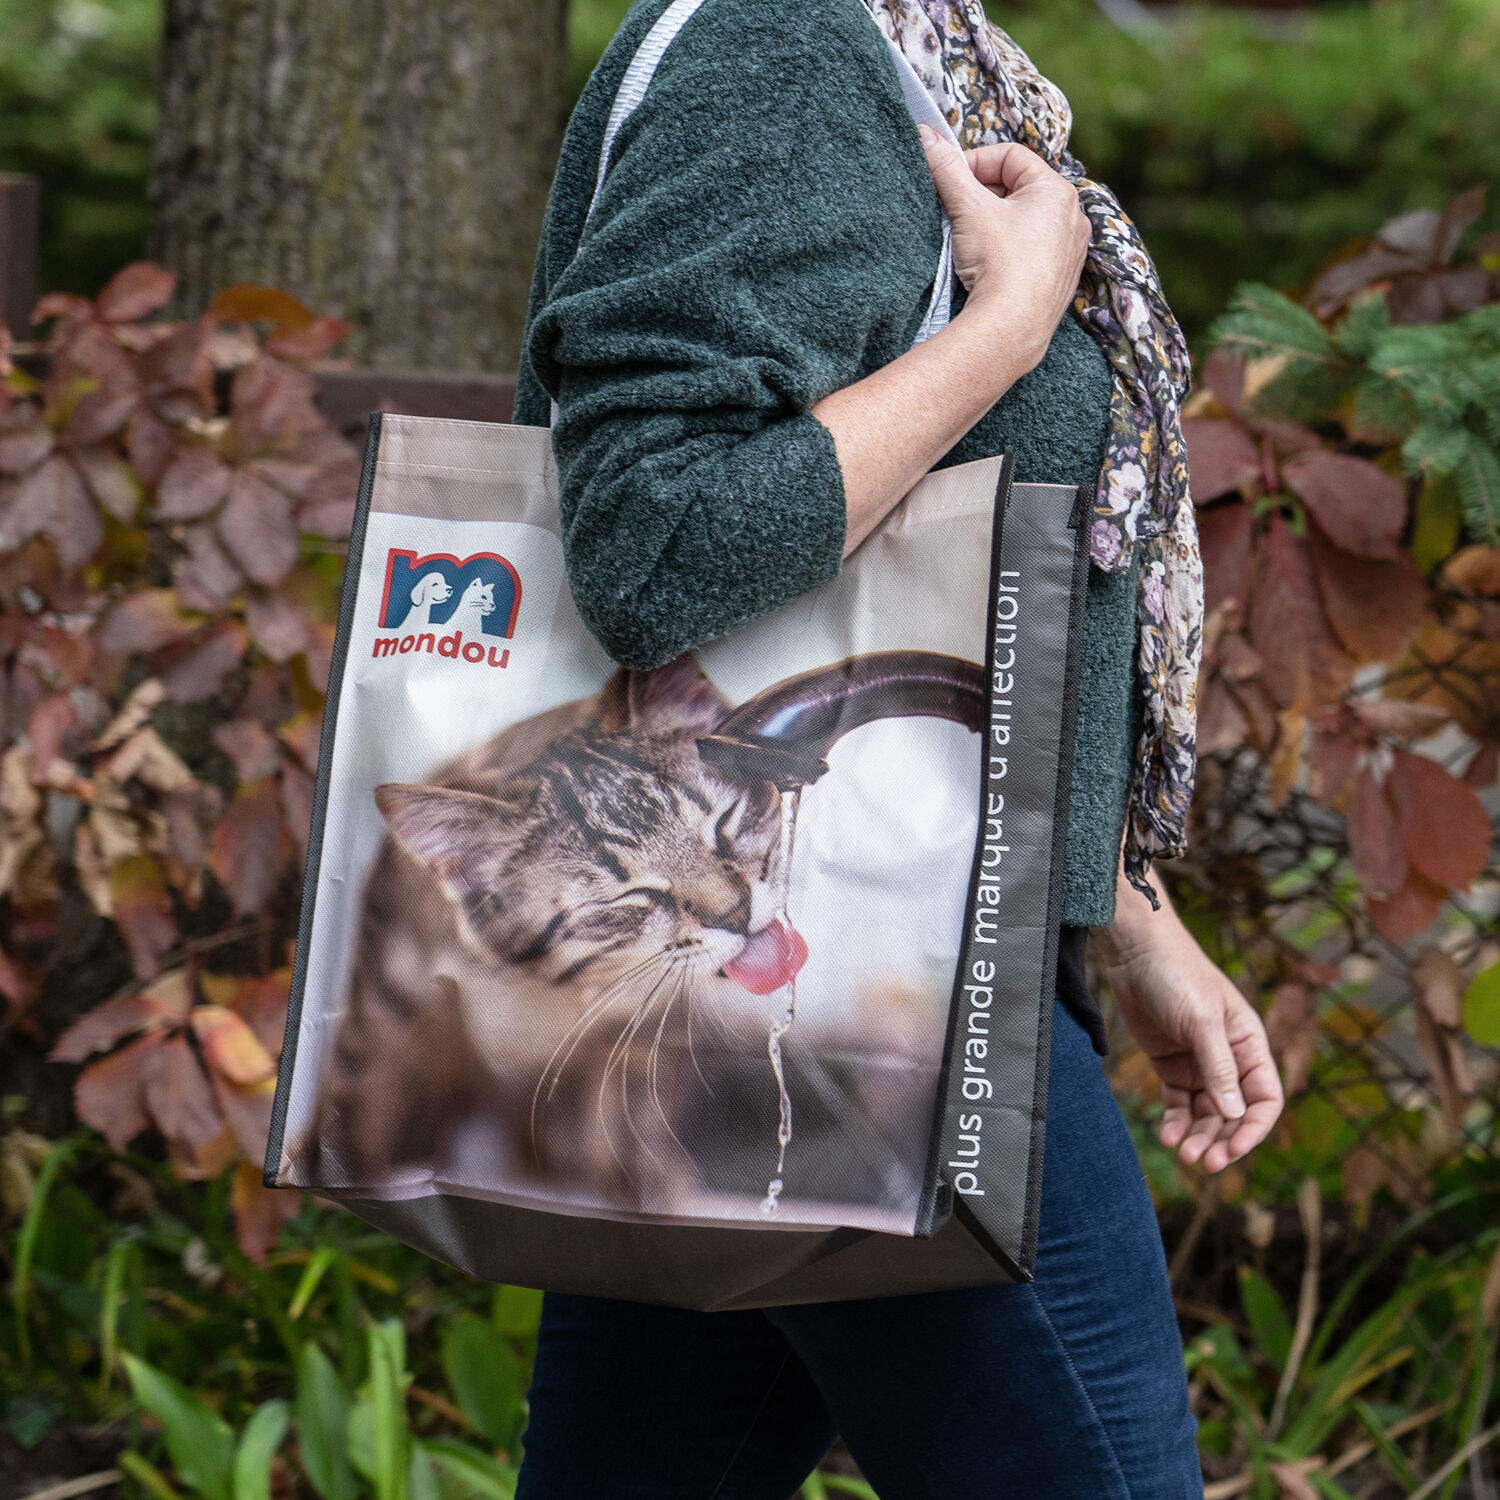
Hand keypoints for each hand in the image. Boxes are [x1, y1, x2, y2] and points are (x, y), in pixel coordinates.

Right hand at [917, 126, 1090, 362]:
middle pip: (1019, 188)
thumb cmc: (999, 264)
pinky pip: (1032, 251)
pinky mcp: (1061, 281)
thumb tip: (924, 134)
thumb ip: (946, 168)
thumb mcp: (968, 208)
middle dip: (984, 195)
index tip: (951, 181)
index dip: (975, 163)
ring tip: (971, 241)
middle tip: (957, 212)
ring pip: (1025, 221)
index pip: (1010, 157)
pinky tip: (990, 267)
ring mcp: (1070, 252)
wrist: (1012, 329)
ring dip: (996, 223)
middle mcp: (1072, 217)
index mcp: (1057, 190)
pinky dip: (1009, 250)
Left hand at [1096, 871, 1284, 1173]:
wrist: (1134, 951)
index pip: (1265, 1099)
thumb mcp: (1201, 1022)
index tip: (1232, 1151)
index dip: (1253, 1129)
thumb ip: (1219, 1068)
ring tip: (1181, 1153)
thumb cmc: (1177, 975)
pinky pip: (1179, 1102)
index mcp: (1250, 1044)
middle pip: (1234, 1113)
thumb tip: (1235, 1115)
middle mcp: (1229, 1058)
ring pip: (1206, 1113)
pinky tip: (1167, 1136)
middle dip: (1221, 1139)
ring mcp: (1199, 1062)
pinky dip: (1175, 1121)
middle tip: (1201, 1162)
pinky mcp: (1170, 1063)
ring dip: (1198, 1135)